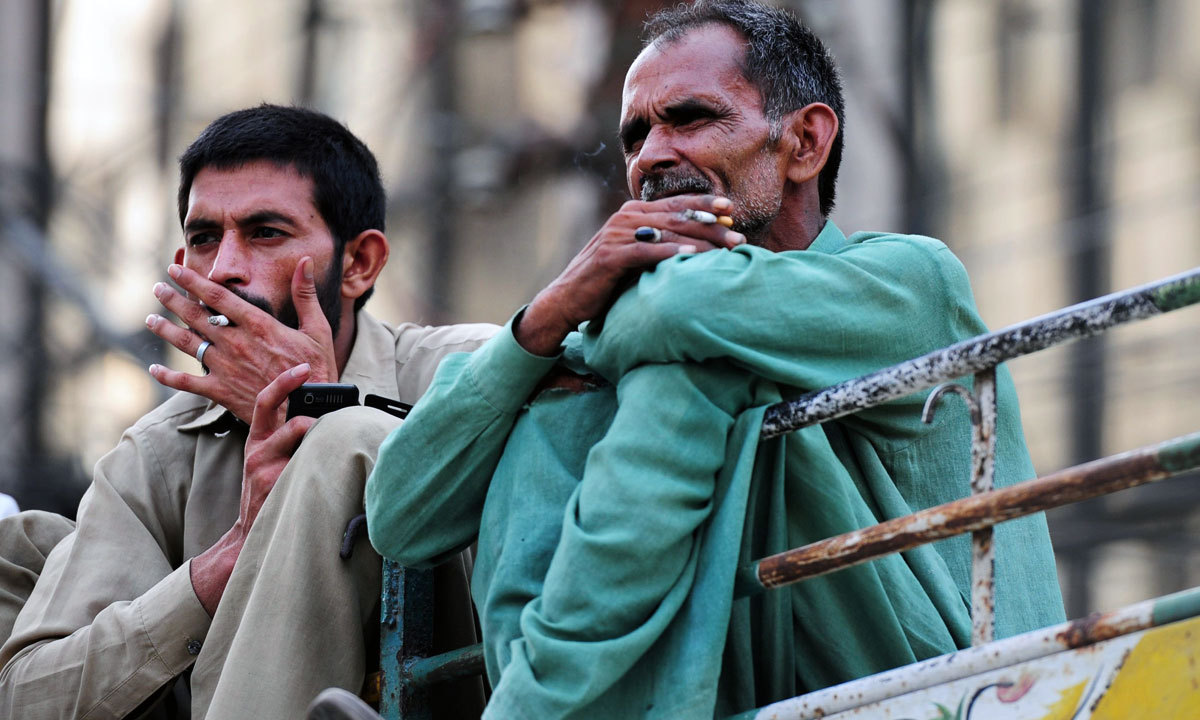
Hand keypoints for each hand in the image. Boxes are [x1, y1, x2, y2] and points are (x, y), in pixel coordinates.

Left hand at [145, 257, 337, 422]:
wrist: (309, 412)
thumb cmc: (317, 370)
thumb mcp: (318, 329)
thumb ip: (306, 295)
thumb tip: (305, 261)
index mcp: (258, 325)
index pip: (218, 296)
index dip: (193, 281)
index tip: (175, 269)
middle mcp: (236, 343)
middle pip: (196, 316)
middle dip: (173, 299)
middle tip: (158, 287)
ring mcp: (225, 368)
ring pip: (187, 344)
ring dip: (165, 329)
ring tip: (150, 319)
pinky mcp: (221, 391)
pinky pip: (187, 382)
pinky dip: (168, 376)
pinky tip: (154, 368)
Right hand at [239, 363, 316, 528]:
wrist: (251, 529)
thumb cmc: (269, 488)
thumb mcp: (268, 459)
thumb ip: (288, 438)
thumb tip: (325, 419)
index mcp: (257, 439)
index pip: (265, 401)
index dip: (283, 381)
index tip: (302, 368)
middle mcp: (258, 450)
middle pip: (294, 422)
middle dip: (318, 422)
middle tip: (335, 426)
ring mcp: (265, 468)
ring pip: (304, 441)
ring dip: (323, 443)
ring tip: (330, 453)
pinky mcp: (276, 484)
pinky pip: (308, 463)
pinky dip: (323, 462)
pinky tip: (330, 471)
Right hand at [515, 195, 743, 355]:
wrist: (567, 299)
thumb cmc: (607, 281)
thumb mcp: (636, 257)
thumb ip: (658, 245)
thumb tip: (698, 246)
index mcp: (633, 213)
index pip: (676, 203)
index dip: (705, 203)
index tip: (731, 210)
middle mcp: (626, 218)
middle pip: (677, 216)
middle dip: (711, 225)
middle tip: (738, 237)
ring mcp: (617, 235)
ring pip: (667, 231)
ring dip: (700, 239)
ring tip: (725, 249)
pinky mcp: (611, 255)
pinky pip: (647, 251)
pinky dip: (671, 252)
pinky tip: (692, 257)